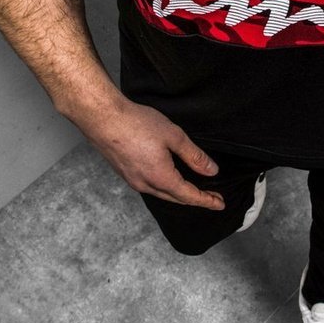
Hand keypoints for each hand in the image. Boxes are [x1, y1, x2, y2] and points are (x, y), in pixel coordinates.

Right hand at [74, 94, 224, 210]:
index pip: (189, 196)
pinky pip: (150, 187)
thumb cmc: (137, 124)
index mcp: (161, 178)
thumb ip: (194, 156)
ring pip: (162, 194)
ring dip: (179, 195)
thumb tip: (211, 171)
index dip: (206, 201)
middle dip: (196, 200)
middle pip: (176, 199)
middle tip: (213, 199)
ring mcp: (133, 180)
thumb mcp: (173, 136)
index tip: (220, 204)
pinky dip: (165, 188)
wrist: (103, 118)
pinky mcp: (125, 173)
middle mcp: (146, 185)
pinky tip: (168, 180)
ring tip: (193, 190)